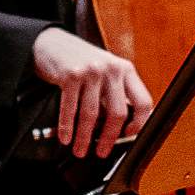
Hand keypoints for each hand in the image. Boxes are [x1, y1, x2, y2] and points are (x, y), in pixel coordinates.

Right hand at [31, 27, 151, 155]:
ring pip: (92, 114)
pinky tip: (66, 137)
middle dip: (109, 138)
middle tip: (102, 151)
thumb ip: (115, 93)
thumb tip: (122, 127)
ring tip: (80, 149)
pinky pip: (70, 108)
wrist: (51, 43)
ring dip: (84, 137)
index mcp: (125, 70)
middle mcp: (111, 69)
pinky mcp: (70, 75)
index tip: (130, 136)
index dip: (139, 123)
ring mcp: (90, 71)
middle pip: (117, 112)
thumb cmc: (80, 61)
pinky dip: (67, 127)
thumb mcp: (105, 71)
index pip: (143, 101)